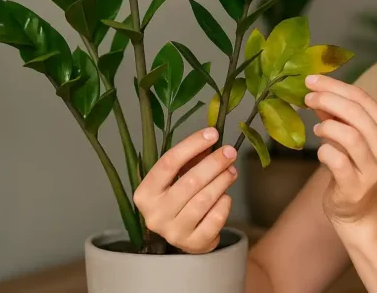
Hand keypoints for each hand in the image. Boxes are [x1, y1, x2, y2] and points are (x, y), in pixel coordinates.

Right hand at [132, 127, 237, 253]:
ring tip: (231, 171)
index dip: (192, 145)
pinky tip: (225, 196)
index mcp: (145, 193)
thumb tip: (210, 138)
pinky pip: (215, 218)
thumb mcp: (178, 177)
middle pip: (189, 181)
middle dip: (214, 163)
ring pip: (204, 200)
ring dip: (222, 181)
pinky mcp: (193, 243)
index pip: (168, 163)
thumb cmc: (180, 199)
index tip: (212, 133)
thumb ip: (192, 159)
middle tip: (230, 151)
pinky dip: (224, 204)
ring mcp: (173, 232)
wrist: (185, 236)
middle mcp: (155, 214)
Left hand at [304, 74, 376, 234]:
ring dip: (328, 126)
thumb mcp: (348, 137)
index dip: (335, 85)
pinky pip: (338, 161)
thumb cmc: (353, 168)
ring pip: (351, 136)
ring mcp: (373, 170)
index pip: (363, 99)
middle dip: (329, 100)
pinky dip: (324, 151)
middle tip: (307, 97)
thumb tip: (316, 90)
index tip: (312, 80)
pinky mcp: (356, 187)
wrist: (360, 212)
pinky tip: (321, 150)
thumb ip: (336, 115)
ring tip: (317, 127)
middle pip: (357, 114)